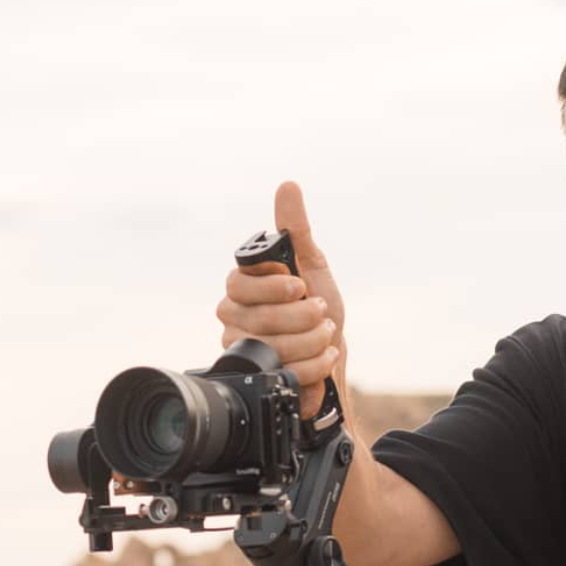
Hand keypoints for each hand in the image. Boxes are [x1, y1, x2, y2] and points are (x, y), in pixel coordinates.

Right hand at [216, 181, 345, 417]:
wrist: (331, 355)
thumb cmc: (319, 308)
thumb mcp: (312, 264)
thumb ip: (296, 230)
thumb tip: (288, 187)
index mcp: (241, 287)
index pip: (240, 284)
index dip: (274, 287)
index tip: (299, 285)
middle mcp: (234, 317)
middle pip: (259, 318)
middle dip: (303, 315)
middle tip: (321, 311)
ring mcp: (241, 349)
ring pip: (273, 346)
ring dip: (313, 339)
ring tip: (325, 334)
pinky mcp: (257, 377)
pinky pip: (284, 371)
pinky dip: (314, 364)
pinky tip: (323, 357)